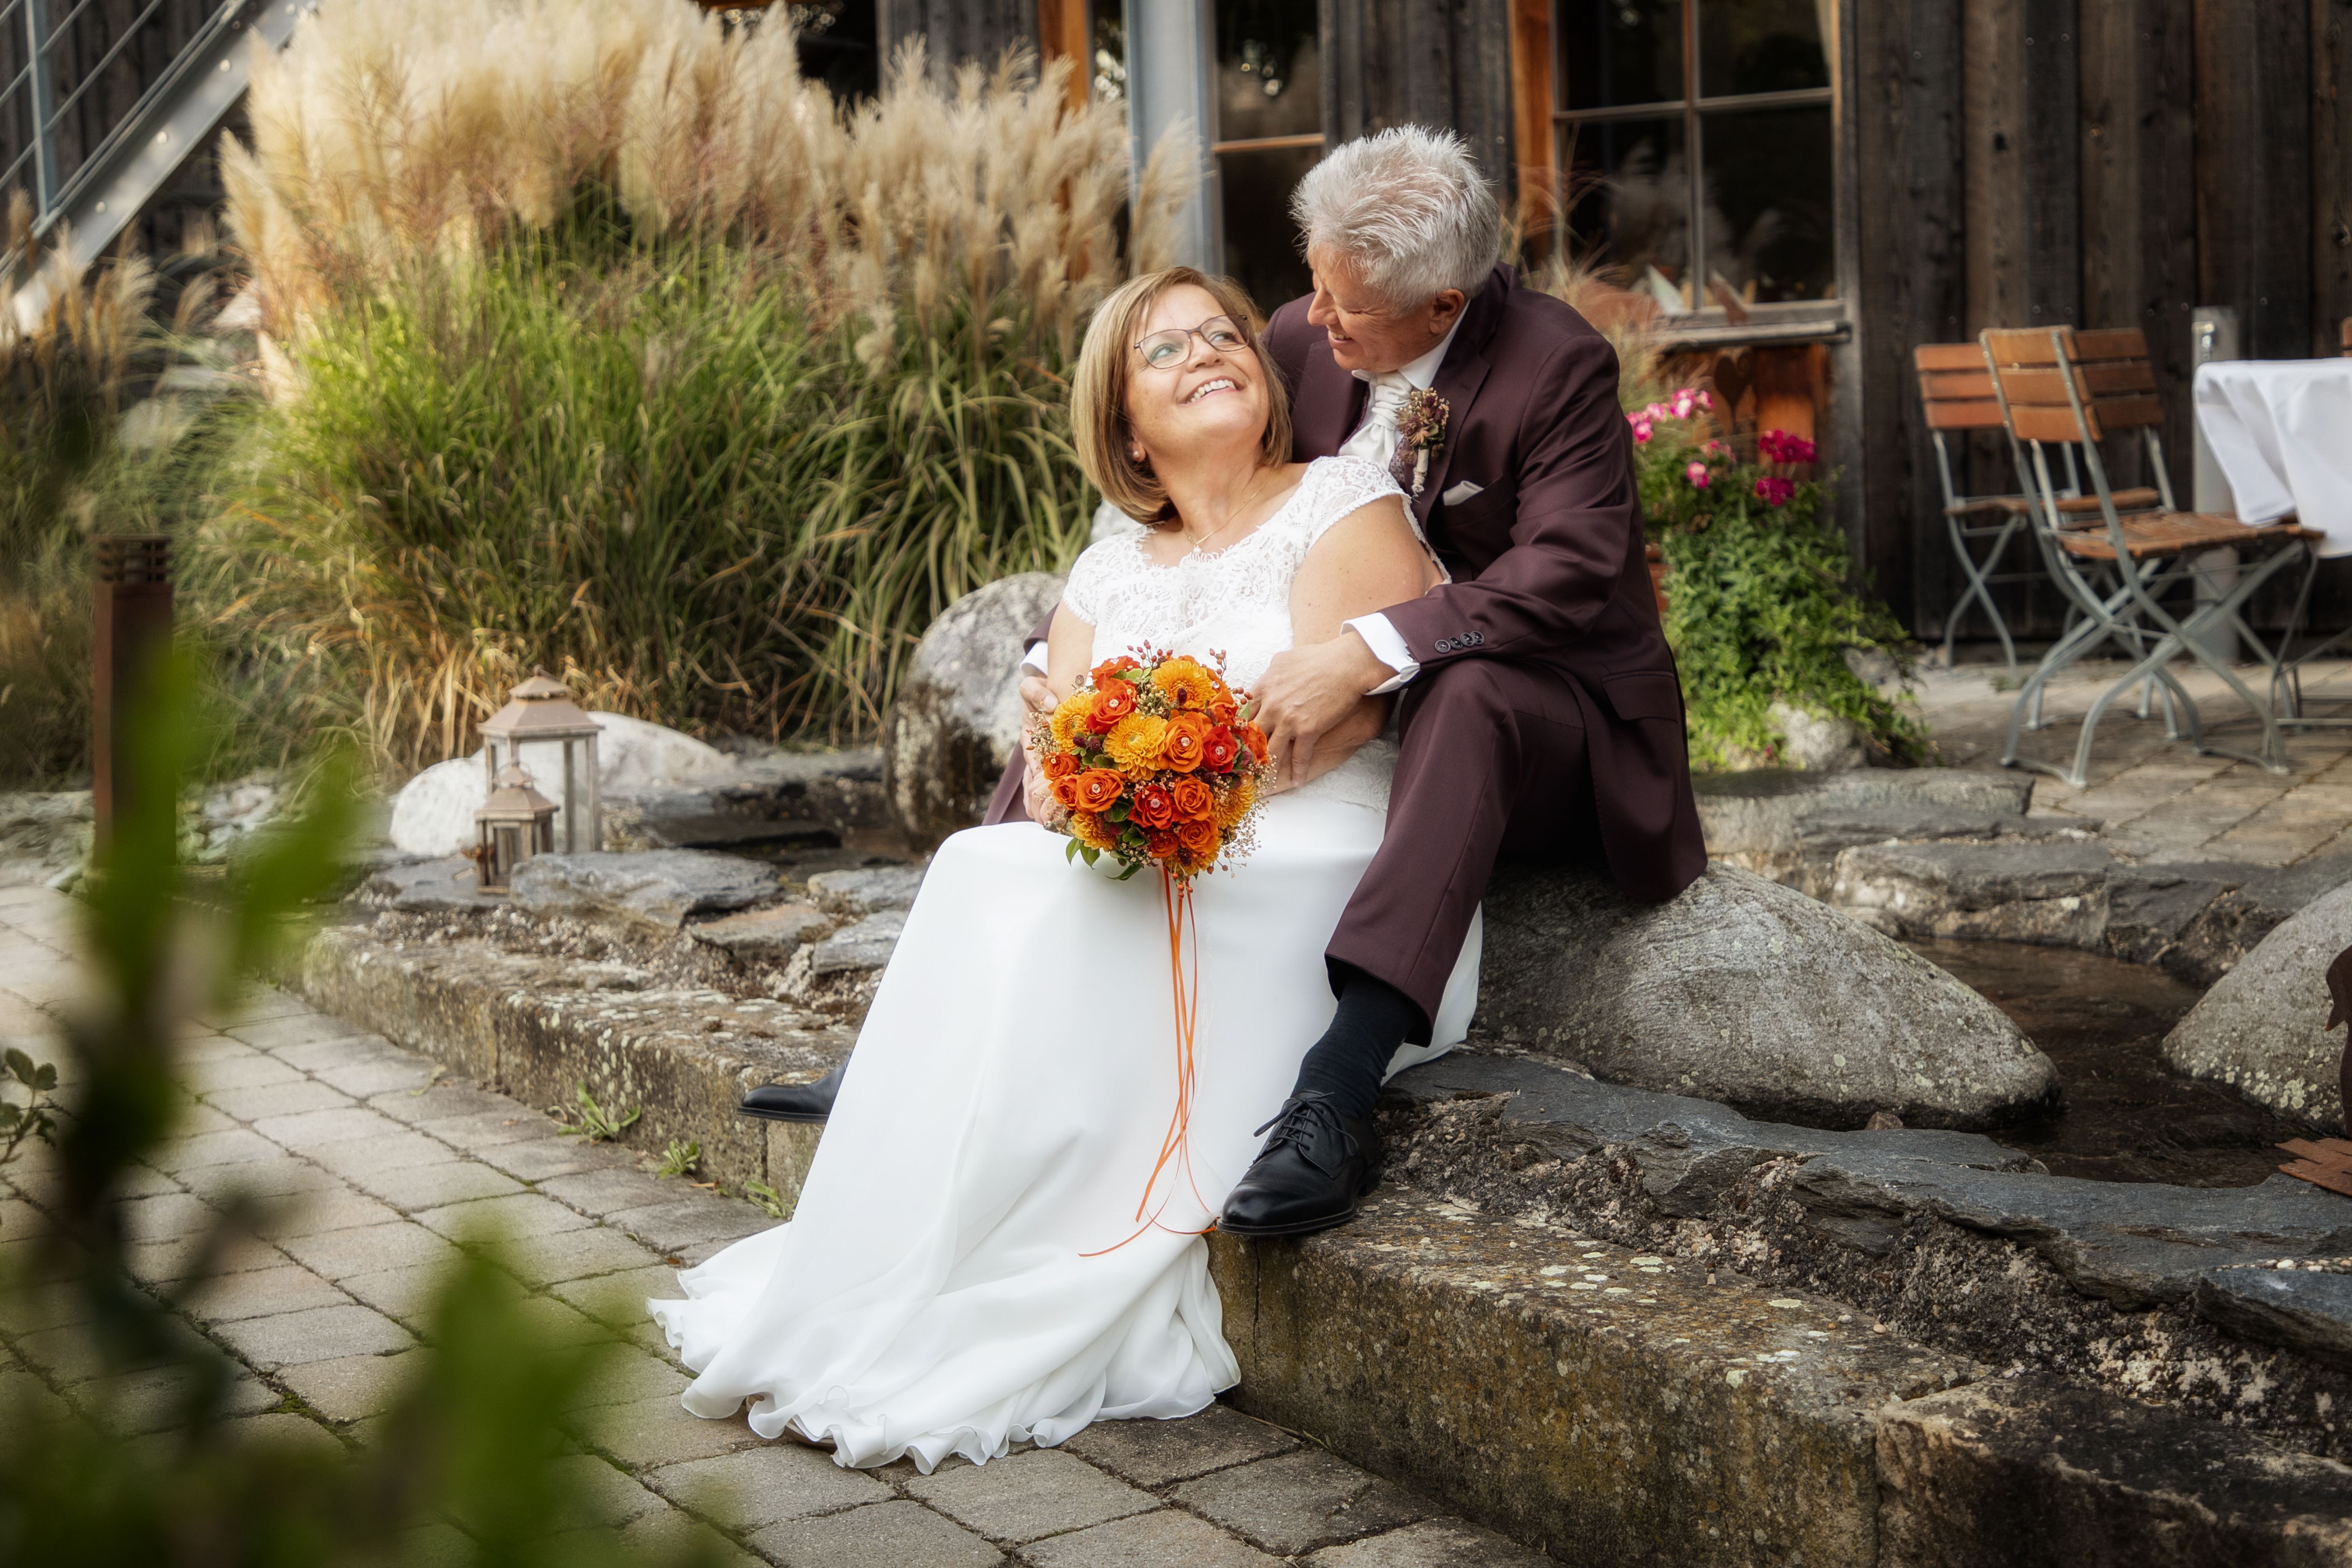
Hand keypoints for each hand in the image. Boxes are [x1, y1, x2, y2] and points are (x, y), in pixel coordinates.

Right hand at [1017, 671, 1064, 823]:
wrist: (1046, 689)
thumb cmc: (1039, 690)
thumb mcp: (1032, 687)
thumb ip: (1037, 693)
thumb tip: (1051, 703)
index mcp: (1031, 739)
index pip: (1035, 765)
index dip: (1038, 783)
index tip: (1043, 798)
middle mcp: (1035, 753)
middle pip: (1035, 782)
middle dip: (1039, 803)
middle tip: (1045, 822)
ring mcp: (1042, 759)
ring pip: (1040, 786)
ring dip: (1044, 805)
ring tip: (1048, 825)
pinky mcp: (1050, 760)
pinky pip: (1049, 780)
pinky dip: (1051, 796)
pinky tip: (1054, 813)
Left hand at [1251, 631, 1390, 791]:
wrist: (1346, 663)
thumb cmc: (1318, 657)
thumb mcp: (1284, 660)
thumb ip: (1271, 673)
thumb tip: (1266, 678)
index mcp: (1263, 688)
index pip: (1242, 715)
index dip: (1238, 731)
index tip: (1236, 744)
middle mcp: (1271, 706)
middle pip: (1251, 737)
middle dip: (1245, 755)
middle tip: (1241, 770)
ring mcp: (1288, 719)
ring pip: (1270, 752)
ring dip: (1266, 770)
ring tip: (1262, 784)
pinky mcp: (1308, 730)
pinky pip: (1300, 757)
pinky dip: (1298, 772)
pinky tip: (1297, 782)